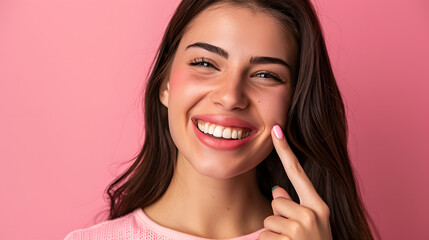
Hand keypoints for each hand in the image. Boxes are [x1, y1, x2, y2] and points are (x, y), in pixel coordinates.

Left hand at [258, 125, 331, 239]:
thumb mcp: (312, 225)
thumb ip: (296, 206)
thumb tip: (278, 190)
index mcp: (320, 207)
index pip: (298, 173)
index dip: (286, 150)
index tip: (276, 129)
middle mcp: (313, 214)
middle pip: (277, 201)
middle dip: (279, 218)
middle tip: (294, 236)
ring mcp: (300, 228)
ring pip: (268, 220)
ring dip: (274, 234)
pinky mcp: (287, 239)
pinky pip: (264, 235)